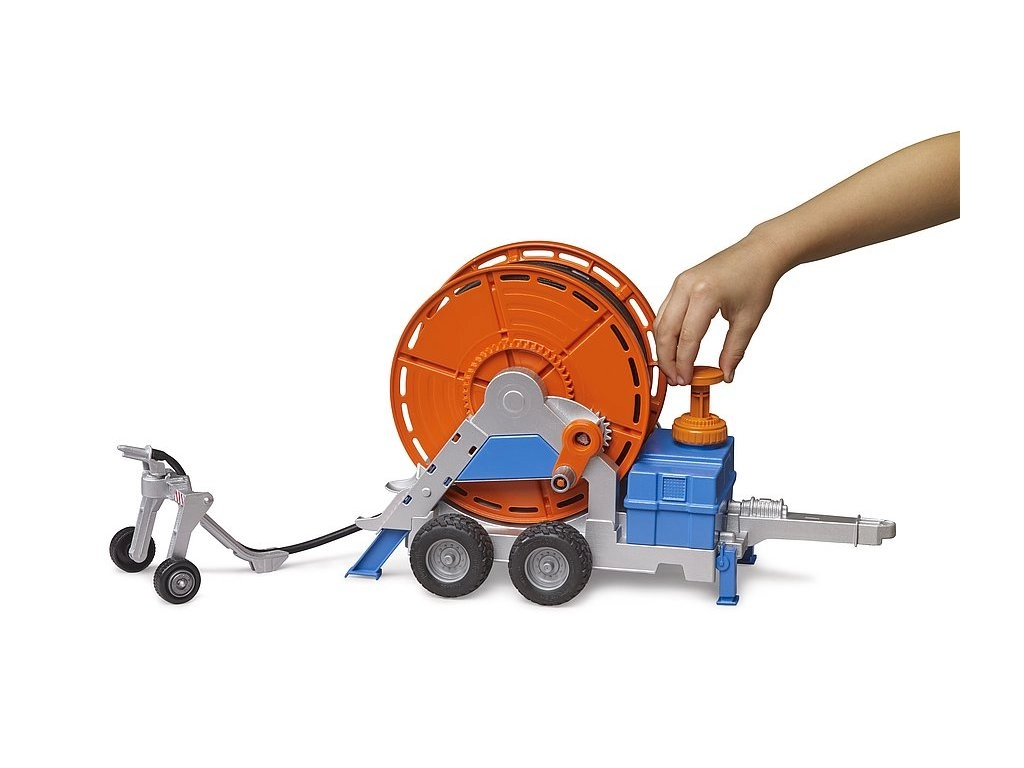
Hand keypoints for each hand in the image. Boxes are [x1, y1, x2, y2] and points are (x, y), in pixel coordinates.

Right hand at [654, 229, 782, 385]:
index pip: (687, 338)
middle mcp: (687, 286)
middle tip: (676, 379)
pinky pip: (664, 312)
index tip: (687, 379)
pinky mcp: (679, 283)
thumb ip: (734, 351)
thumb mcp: (748, 320)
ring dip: (663, 347)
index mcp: (705, 294)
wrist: (759, 253)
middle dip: (667, 359)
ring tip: (673, 367)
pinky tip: (674, 347)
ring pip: (660, 322)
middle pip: (665, 332)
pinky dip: (666, 332)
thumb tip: (725, 373)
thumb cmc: (756, 278)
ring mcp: (680, 283)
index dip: (684, 363)